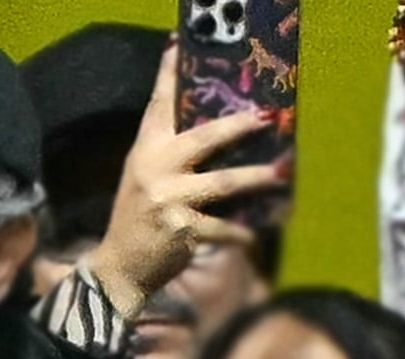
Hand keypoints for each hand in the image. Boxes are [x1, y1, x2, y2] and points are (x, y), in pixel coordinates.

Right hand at [87, 47, 287, 318]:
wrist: (120, 265)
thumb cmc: (140, 216)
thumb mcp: (145, 175)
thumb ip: (171, 153)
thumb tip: (219, 134)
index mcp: (145, 150)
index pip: (158, 105)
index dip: (169, 75)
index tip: (179, 48)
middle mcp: (156, 169)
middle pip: (204, 138)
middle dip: (239, 126)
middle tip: (267, 116)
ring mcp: (169, 199)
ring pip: (224, 183)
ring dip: (257, 178)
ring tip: (284, 173)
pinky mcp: (183, 230)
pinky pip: (224, 227)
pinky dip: (242, 232)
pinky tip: (257, 234)